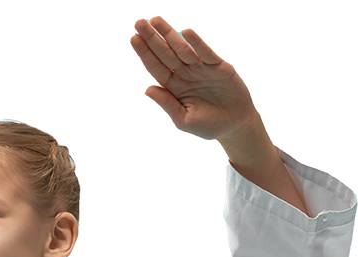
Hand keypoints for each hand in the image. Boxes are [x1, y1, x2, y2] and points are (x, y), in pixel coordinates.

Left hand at [129, 15, 259, 144]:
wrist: (234, 126)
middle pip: (164, 52)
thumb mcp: (183, 119)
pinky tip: (185, 31)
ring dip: (168, 33)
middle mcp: (184, 73)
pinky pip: (205, 52)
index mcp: (172, 86)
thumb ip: (166, 103)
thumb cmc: (207, 125)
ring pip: (181, 48)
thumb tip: (146, 88)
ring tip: (155, 19)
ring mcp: (201, 68)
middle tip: (138, 21)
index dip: (143, 52)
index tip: (131, 37)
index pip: (154, 66)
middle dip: (151, 37)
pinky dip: (196, 42)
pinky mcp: (219, 66)